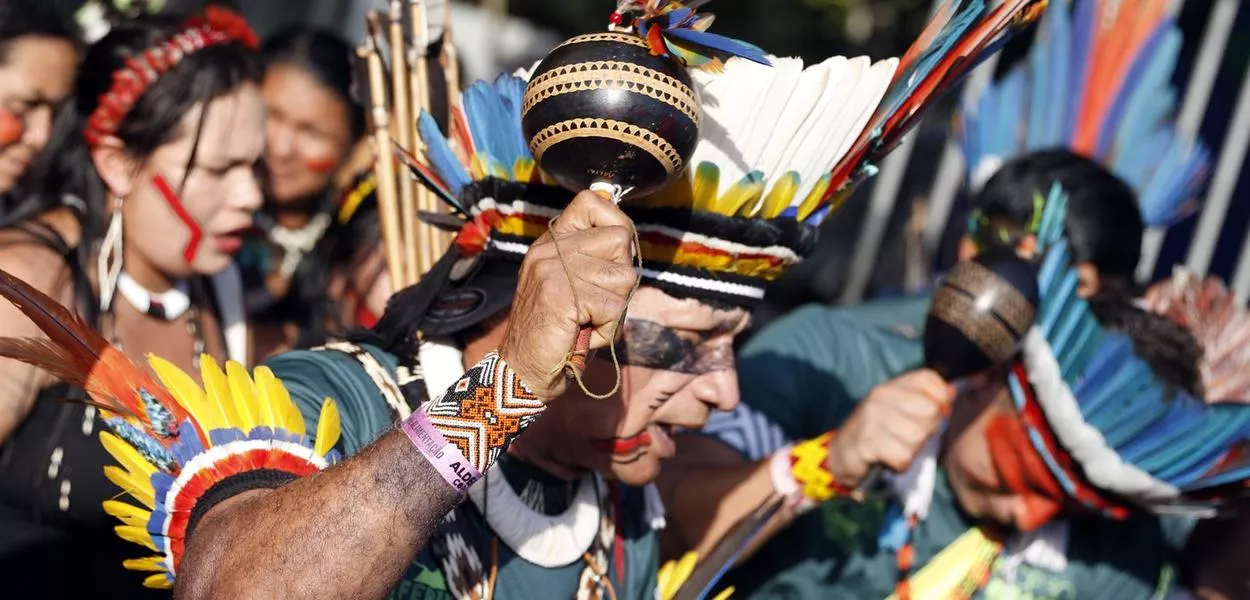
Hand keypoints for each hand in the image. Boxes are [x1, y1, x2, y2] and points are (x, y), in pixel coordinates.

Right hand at [499, 190, 637, 399]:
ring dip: (615, 310)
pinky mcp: (561, 294)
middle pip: (621, 239)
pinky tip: (583, 335)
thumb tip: (627, 235)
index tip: (609, 258)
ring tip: (587, 322)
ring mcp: (553, 269)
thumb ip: (594, 259)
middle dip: (620, 278)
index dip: (615, 223)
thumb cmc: (558, 333)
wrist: (522, 371)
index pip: (591, 201)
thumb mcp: (573, 286)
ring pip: (624, 277)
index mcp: (552, 242)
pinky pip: (614, 307)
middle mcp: (550, 249)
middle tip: (595, 303)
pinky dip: (607, 330)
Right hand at [826, 369, 954, 487]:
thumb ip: (926, 400)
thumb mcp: (900, 410)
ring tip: (897, 447)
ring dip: (912, 450)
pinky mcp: (866, 442)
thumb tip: (952, 393)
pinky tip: (888, 458)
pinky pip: (903, 457)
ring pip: (918, 437)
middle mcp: (881, 396)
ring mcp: (871, 417)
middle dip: (927, 430)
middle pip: (931, 411)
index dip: (941, 399)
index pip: (929, 379)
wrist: (842, 453)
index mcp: (891, 385)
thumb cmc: (880, 433)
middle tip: (909, 436)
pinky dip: (900, 464)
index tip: (932, 414)